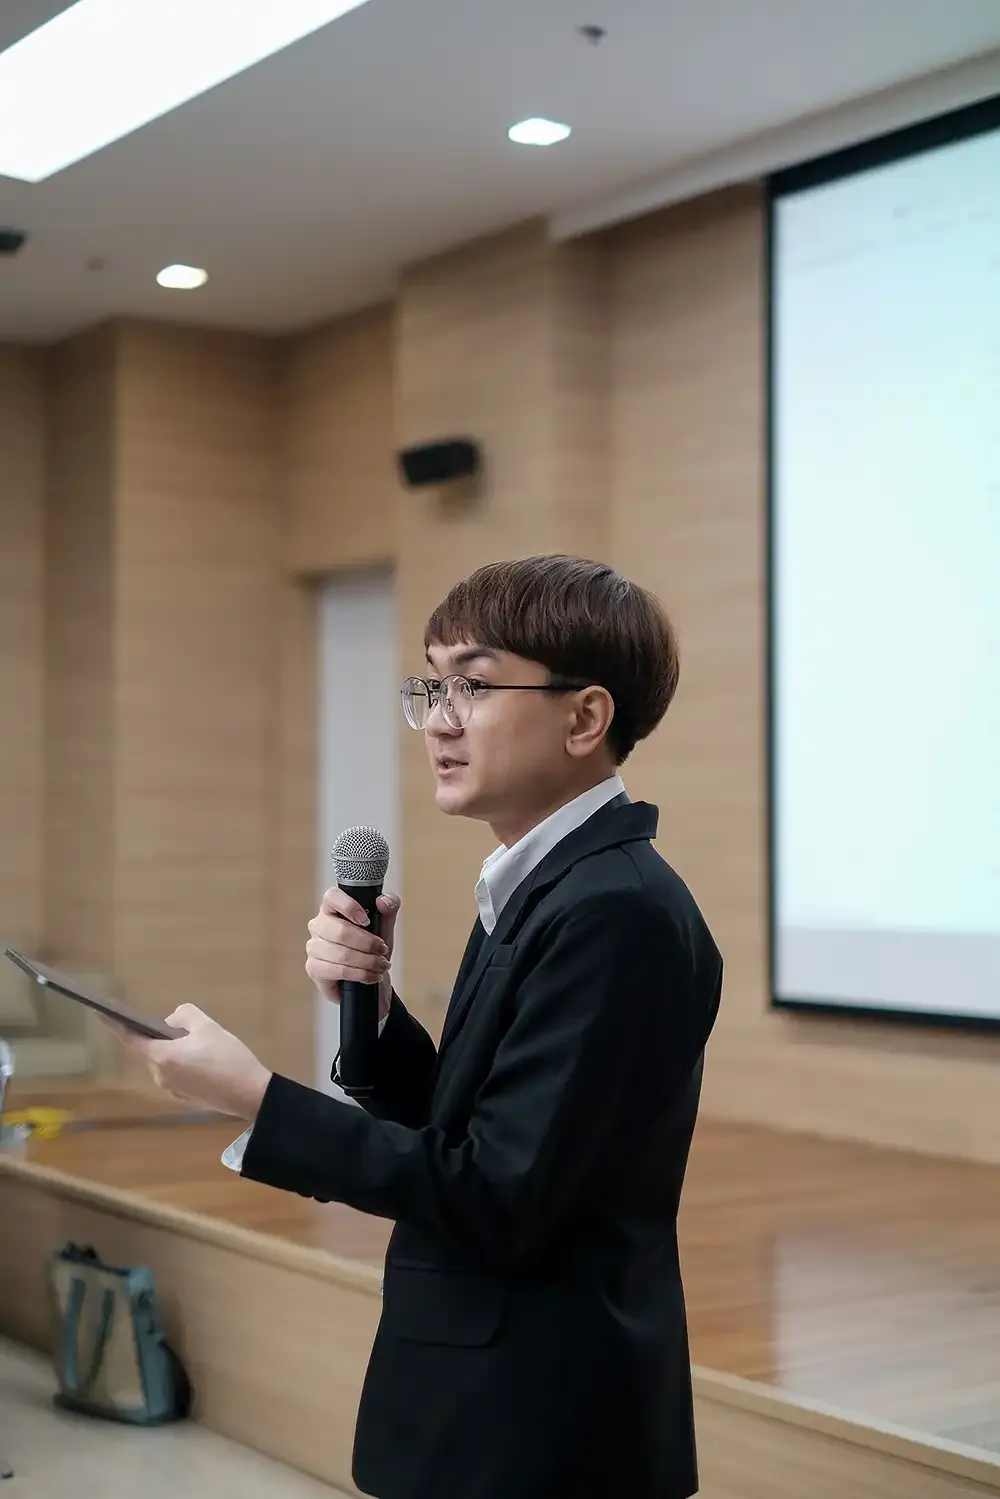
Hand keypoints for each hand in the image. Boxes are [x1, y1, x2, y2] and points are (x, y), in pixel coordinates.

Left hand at [108, 1004, 270, 1120]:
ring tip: (201, 1042)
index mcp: (162, 1058)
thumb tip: (172, 1024)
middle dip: (162, 1035)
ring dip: (175, 1048)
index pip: (131, 1039)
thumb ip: (184, 1017)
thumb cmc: (228, 1058)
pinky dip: (183, 1061)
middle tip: (185, 1026)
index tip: (100, 1013)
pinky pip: (176, 1072)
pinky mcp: (184, 1096)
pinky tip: (206, 1058)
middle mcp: (160, 1076)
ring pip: (166, 1060)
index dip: (115, 1025)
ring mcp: (172, 1088)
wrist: (250, 1094)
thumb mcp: (208, 1027)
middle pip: (152, 1049)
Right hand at [306, 889, 399, 1024]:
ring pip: (342, 954)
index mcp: (332, 908)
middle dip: (368, 943)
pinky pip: (338, 971)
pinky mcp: (313, 968)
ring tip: (381, 965)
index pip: (331, 897)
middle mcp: (318, 925)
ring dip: (368, 962)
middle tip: (383, 950)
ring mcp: (313, 947)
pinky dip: (361, 974)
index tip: (367, 920)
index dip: (349, 906)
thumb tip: (382, 901)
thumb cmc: (371, 947)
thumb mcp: (385, 926)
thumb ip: (389, 907)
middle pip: (340, 931)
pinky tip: (371, 976)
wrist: (367, 978)